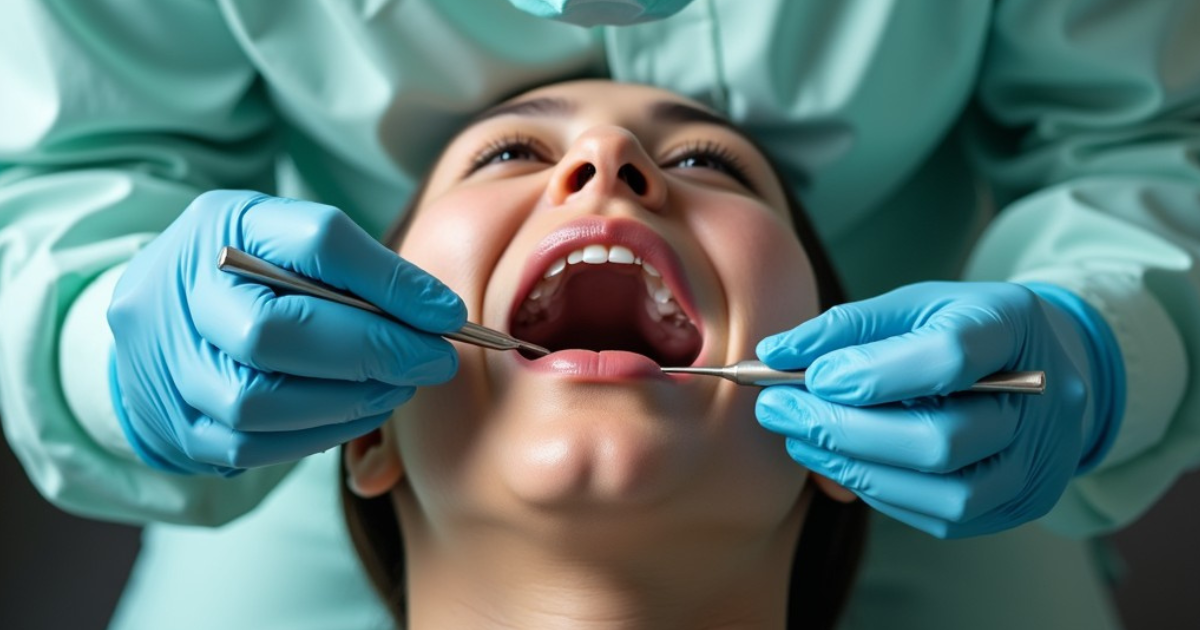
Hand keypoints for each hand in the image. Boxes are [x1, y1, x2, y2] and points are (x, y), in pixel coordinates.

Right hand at [108, 191, 464, 475]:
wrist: (160, 322)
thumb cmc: (252, 277)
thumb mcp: (297, 244)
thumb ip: (363, 269)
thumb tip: (440, 316)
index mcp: (221, 225)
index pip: (315, 243)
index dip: (390, 281)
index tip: (445, 313)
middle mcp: (179, 289)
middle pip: (273, 330)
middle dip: (371, 352)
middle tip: (431, 361)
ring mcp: (168, 362)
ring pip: (258, 401)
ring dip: (348, 400)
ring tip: (397, 388)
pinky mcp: (175, 424)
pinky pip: (251, 445)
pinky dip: (318, 433)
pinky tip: (356, 412)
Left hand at [754, 281, 1122, 537]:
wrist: (1042, 365)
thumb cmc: (963, 327)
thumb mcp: (914, 305)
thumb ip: (848, 328)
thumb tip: (776, 353)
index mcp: (1014, 326)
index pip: (950, 357)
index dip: (874, 374)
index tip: (811, 376)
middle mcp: (1041, 401)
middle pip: (940, 440)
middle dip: (845, 431)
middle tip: (778, 410)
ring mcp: (1036, 461)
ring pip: (943, 492)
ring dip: (856, 468)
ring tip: (801, 439)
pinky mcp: (1020, 502)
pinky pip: (943, 516)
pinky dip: (880, 491)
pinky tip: (839, 463)